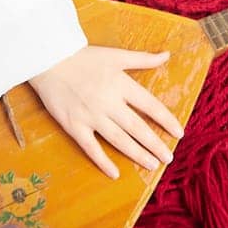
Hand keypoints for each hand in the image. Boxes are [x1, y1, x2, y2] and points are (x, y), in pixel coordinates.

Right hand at [27, 46, 183, 178]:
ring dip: (137, 154)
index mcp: (121, 84)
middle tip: (169, 158)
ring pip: (119, 140)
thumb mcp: (116, 54)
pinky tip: (115, 174)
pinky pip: (91, 148)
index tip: (179, 133)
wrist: (48, 60)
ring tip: (152, 165)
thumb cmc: (84, 56)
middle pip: (137, 128)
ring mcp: (91, 116)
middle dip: (155, 144)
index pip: (150, 106)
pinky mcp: (74, 126)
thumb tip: (167, 55)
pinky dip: (103, 161)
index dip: (166, 120)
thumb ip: (143, 58)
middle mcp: (109, 103)